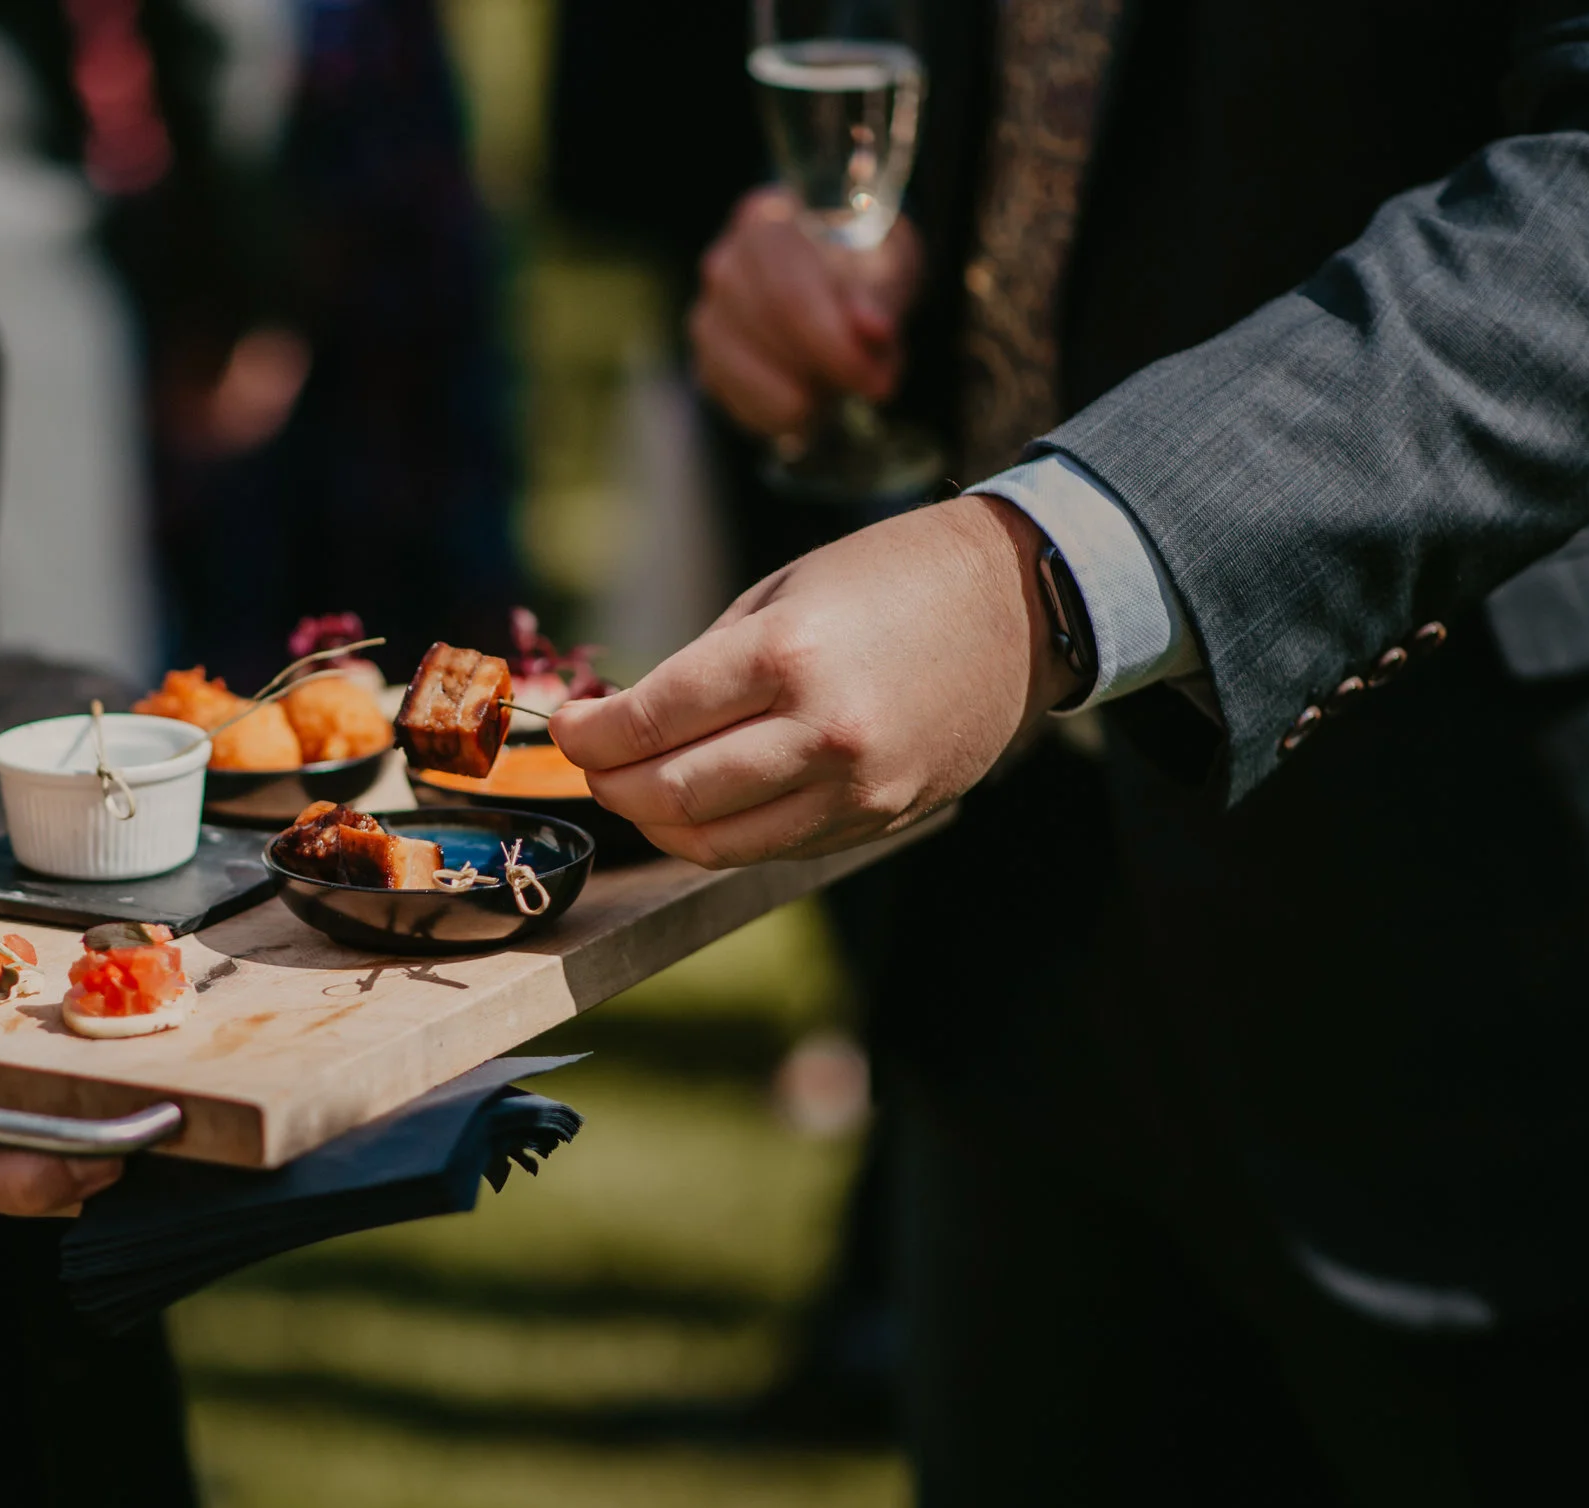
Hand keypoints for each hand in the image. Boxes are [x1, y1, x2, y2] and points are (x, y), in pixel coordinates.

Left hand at [548, 496, 1076, 865]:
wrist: (1020, 607)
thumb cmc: (890, 579)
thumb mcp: (784, 592)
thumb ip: (705, 665)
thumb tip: (626, 721)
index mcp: (788, 655)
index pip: (652, 721)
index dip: (591, 734)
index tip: (568, 726)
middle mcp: (822, 731)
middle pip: (676, 793)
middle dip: (612, 783)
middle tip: (591, 763)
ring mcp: (856, 787)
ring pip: (719, 842)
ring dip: (657, 823)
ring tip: (633, 791)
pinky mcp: (878, 818)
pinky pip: (774, 848)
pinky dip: (720, 835)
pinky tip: (697, 806)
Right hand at [689, 188, 922, 441]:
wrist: (839, 284)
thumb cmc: (865, 267)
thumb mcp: (889, 267)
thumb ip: (881, 297)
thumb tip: (873, 331)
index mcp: (767, 220)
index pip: (787, 293)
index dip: (832, 346)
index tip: (878, 381)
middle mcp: (723, 263)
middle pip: (765, 330)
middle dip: (825, 370)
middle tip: (873, 386)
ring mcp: (707, 315)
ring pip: (746, 373)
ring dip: (804, 394)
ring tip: (843, 385)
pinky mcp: (707, 363)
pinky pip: (738, 403)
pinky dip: (783, 415)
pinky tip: (814, 404)